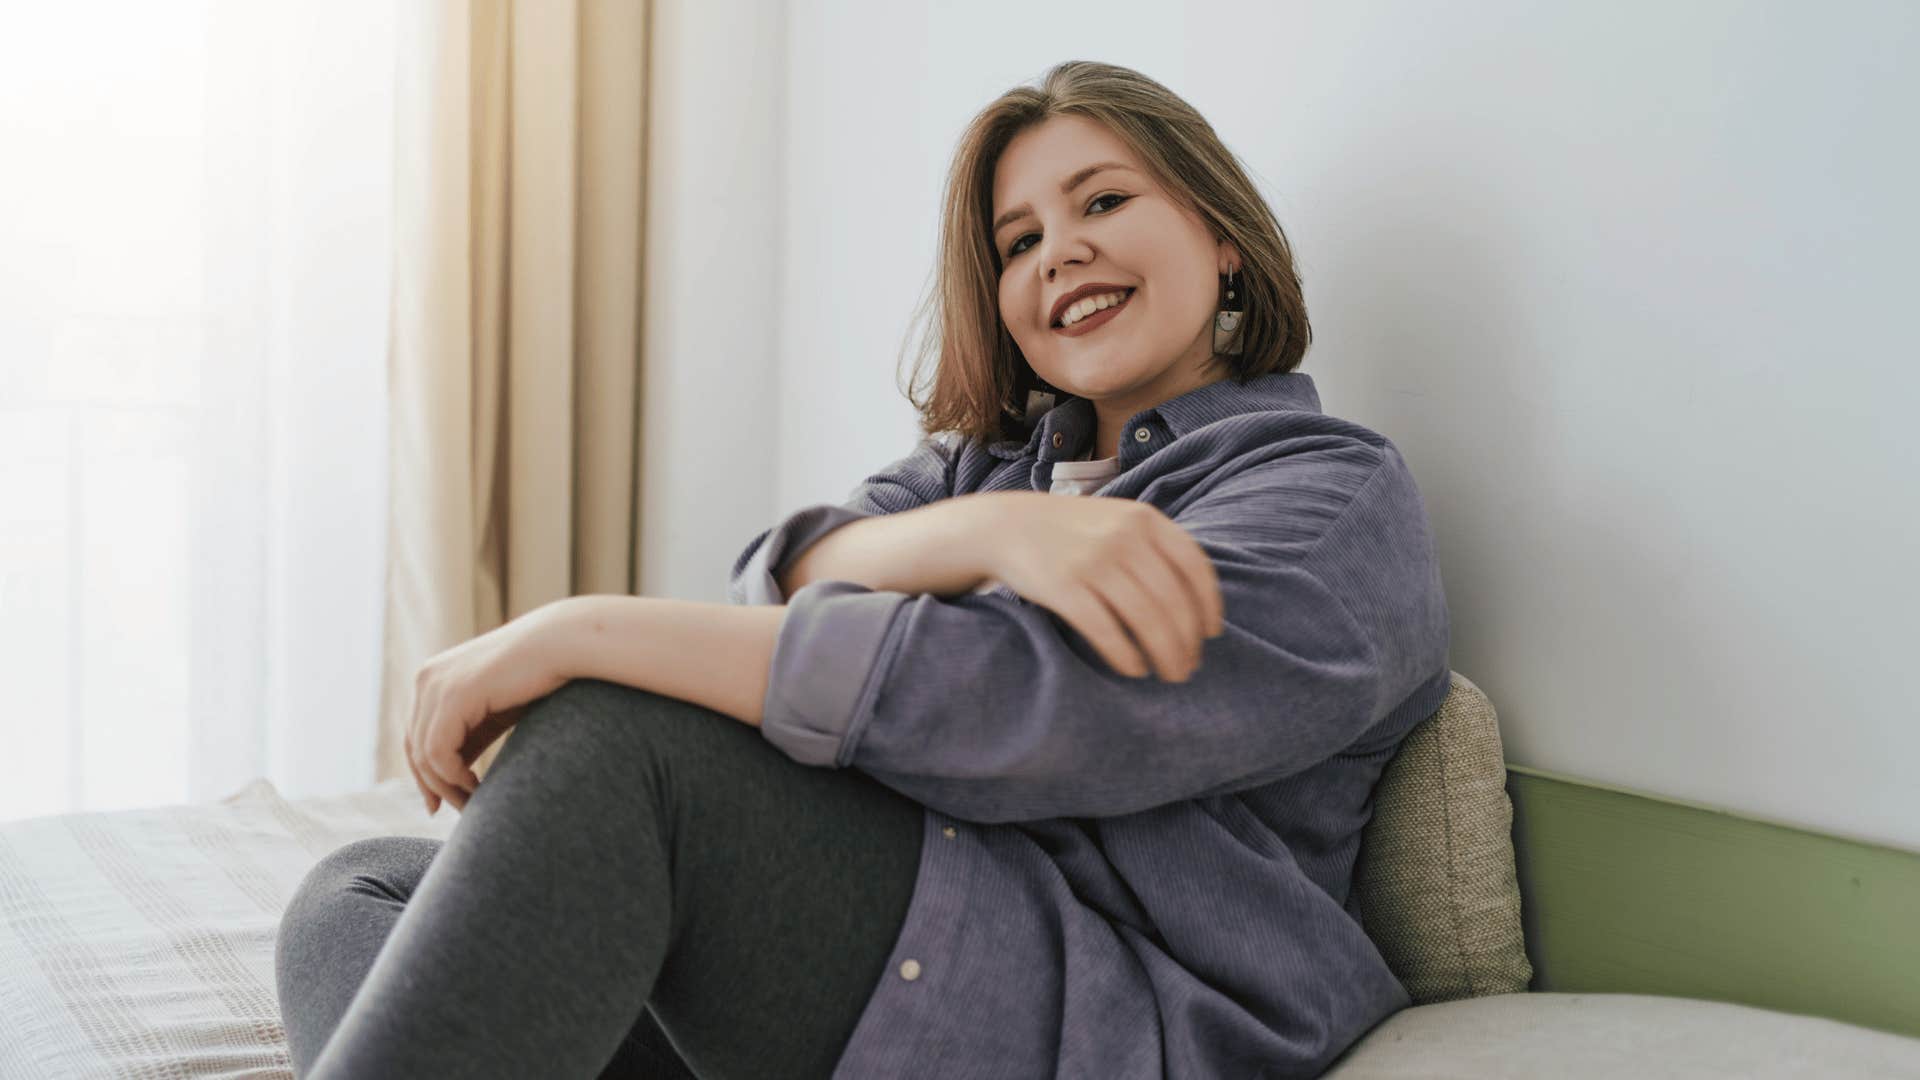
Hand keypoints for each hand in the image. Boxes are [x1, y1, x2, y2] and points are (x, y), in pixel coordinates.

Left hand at [408, 602, 572, 814]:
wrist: (560, 644)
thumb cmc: (536, 676)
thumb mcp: (493, 711)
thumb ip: (469, 735)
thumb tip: (453, 774)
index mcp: (431, 678)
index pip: (414, 736)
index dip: (425, 775)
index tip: (440, 806)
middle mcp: (425, 679)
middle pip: (413, 748)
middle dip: (433, 785)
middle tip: (460, 810)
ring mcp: (435, 687)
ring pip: (424, 755)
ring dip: (446, 786)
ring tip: (473, 802)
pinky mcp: (453, 697)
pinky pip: (438, 752)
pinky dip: (453, 776)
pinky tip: (476, 785)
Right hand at [975, 492, 1225, 681]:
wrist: (1006, 525)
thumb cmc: (1073, 531)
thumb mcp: (1119, 519)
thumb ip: (1156, 545)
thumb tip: (1197, 600)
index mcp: (1145, 519)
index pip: (1194, 567)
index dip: (1207, 605)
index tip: (1211, 634)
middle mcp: (1123, 537)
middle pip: (1172, 600)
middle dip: (1187, 641)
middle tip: (1189, 667)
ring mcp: (1093, 561)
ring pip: (1146, 619)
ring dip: (1164, 654)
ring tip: (1169, 674)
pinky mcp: (1063, 586)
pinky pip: (1106, 630)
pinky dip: (1125, 655)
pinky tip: (1134, 669)